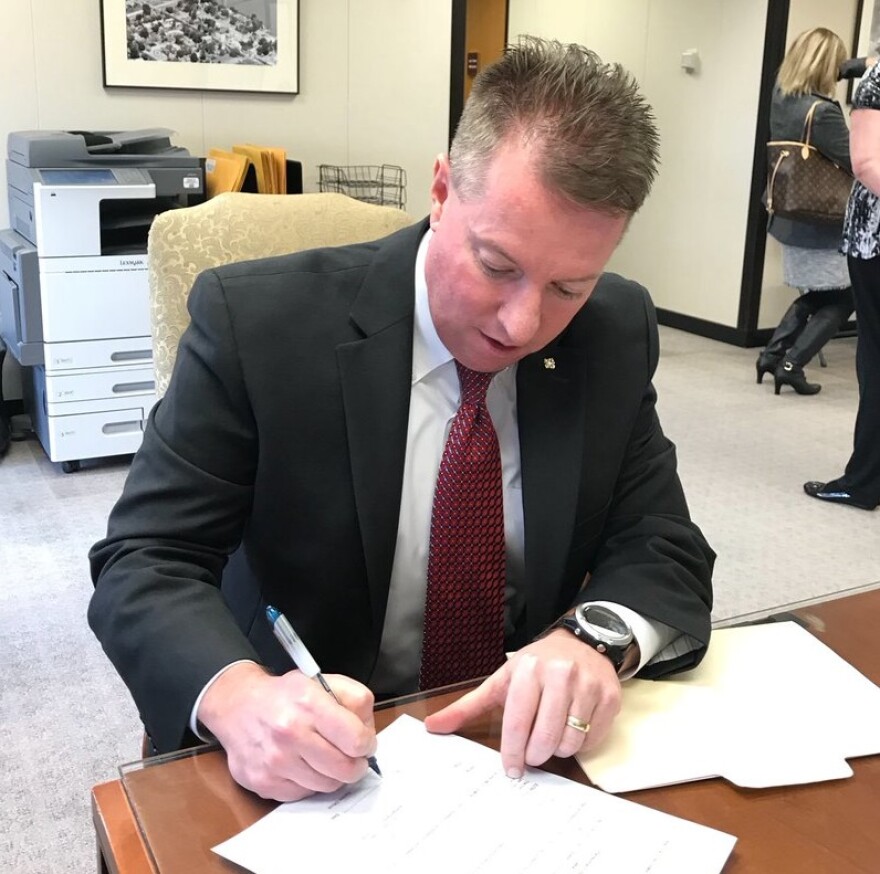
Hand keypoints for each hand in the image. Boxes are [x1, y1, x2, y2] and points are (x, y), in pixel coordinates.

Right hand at [197, 662, 376, 800]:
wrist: (237, 707)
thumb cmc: (286, 695)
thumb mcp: (322, 681)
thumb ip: (354, 699)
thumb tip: (368, 733)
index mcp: (308, 703)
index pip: (356, 740)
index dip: (367, 743)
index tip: (364, 741)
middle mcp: (290, 733)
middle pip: (345, 769)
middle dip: (355, 764)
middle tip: (352, 756)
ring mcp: (275, 761)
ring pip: (327, 786)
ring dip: (332, 774)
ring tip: (325, 756)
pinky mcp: (264, 782)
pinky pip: (304, 794)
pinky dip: (309, 782)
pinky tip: (302, 763)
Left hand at [424, 630, 621, 777]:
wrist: (583, 643)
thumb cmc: (537, 666)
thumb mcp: (502, 680)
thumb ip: (468, 706)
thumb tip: (432, 726)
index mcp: (529, 670)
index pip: (517, 723)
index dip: (512, 753)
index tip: (511, 769)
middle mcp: (560, 675)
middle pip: (545, 738)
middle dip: (535, 755)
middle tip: (531, 753)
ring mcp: (588, 686)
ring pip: (570, 743)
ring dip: (558, 749)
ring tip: (552, 734)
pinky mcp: (609, 698)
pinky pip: (591, 739)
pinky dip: (580, 743)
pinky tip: (572, 727)